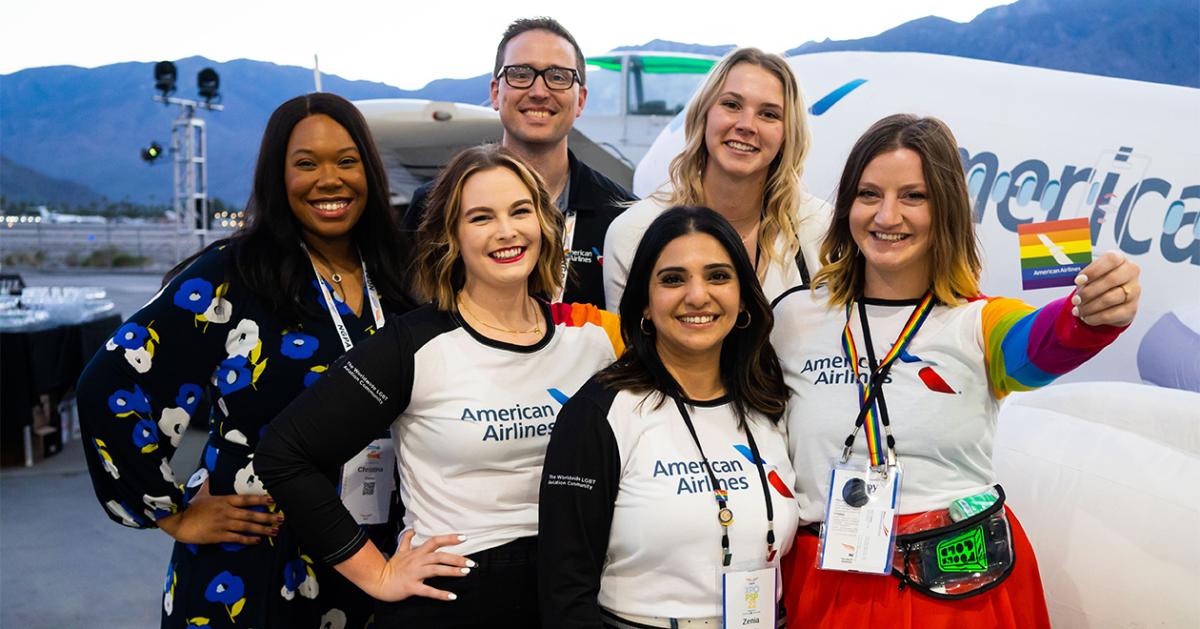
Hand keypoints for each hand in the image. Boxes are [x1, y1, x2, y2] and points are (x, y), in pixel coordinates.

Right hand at [156, 479, 278, 544]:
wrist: (177, 521)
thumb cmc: (189, 507)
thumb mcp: (201, 493)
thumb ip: (207, 485)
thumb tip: (208, 475)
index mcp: (224, 500)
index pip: (246, 499)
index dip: (260, 499)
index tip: (273, 500)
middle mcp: (227, 511)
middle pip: (251, 514)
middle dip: (267, 517)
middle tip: (281, 518)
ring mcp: (223, 524)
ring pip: (247, 526)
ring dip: (262, 529)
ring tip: (274, 531)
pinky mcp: (218, 536)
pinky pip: (236, 538)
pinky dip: (248, 539)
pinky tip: (257, 541)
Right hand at [371, 531, 473, 601]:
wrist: (378, 580)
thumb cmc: (391, 567)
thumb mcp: (399, 551)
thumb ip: (407, 540)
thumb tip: (411, 530)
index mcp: (417, 552)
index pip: (435, 541)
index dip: (449, 538)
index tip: (464, 538)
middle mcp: (418, 561)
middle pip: (439, 556)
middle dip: (456, 558)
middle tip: (470, 562)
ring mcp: (415, 573)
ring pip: (436, 570)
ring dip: (452, 571)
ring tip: (465, 573)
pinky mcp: (411, 587)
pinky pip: (428, 590)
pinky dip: (440, 594)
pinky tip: (451, 596)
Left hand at [1072, 251, 1139, 326]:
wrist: (1112, 300)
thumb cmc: (1098, 281)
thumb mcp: (1091, 274)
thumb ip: (1084, 274)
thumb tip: (1071, 279)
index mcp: (1120, 259)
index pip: (1111, 260)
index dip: (1093, 270)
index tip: (1078, 280)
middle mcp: (1131, 273)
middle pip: (1111, 280)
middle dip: (1088, 292)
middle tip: (1075, 300)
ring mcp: (1134, 291)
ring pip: (1109, 299)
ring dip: (1089, 306)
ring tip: (1078, 310)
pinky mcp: (1131, 309)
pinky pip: (1111, 315)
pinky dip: (1094, 317)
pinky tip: (1086, 317)